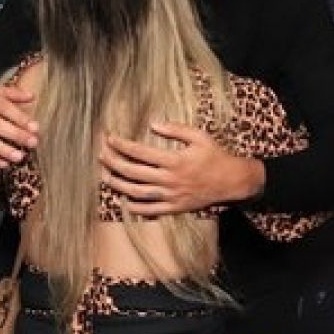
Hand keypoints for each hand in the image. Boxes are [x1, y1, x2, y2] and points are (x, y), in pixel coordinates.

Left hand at [100, 121, 263, 215]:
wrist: (232, 182)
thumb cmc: (215, 156)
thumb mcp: (199, 136)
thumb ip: (175, 129)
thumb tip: (152, 123)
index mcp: (174, 160)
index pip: (140, 152)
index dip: (121, 145)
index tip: (109, 138)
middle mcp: (169, 179)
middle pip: (133, 172)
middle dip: (113, 162)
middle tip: (101, 154)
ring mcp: (171, 196)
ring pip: (137, 192)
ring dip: (118, 184)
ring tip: (104, 176)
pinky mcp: (175, 208)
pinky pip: (151, 210)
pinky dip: (135, 207)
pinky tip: (124, 200)